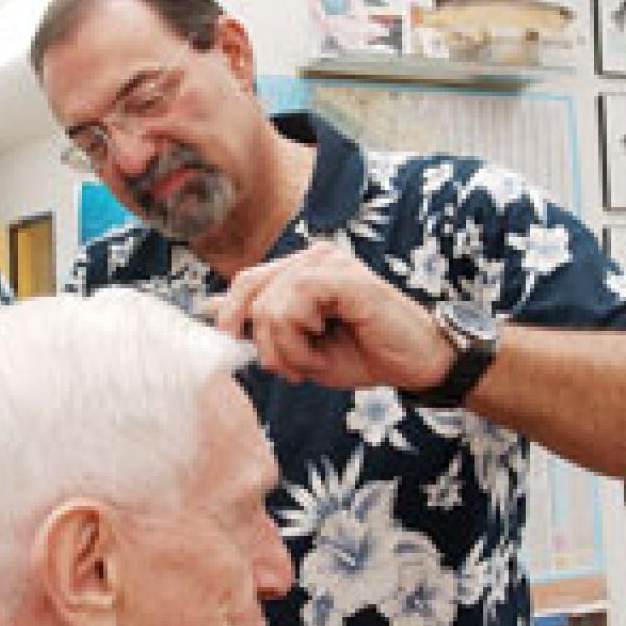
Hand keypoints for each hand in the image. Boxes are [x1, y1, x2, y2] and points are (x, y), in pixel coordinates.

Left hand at [206, 242, 455, 389]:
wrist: (417, 364)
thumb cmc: (364, 354)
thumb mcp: (300, 345)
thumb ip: (261, 324)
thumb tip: (208, 309)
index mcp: (302, 270)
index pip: (247, 281)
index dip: (230, 314)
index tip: (233, 345)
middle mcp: (314, 257)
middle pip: (250, 287)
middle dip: (257, 338)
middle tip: (285, 368)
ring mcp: (330, 262)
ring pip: (270, 303)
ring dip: (283, 348)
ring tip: (311, 363)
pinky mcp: (344, 276)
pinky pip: (295, 303)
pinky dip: (298, 339)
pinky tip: (320, 351)